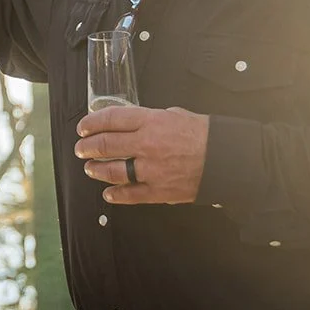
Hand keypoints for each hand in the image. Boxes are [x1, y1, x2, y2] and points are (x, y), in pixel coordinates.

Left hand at [75, 105, 208, 204]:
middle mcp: (147, 145)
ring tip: (90, 168)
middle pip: (106, 145)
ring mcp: (152, 170)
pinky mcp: (160, 190)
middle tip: (81, 149)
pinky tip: (108, 193)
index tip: (83, 128)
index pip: (111, 119)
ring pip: (113, 171)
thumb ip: (151, 119)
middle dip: (88, 147)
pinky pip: (131, 194)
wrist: (229, 159)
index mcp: (151, 122)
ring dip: (97, 169)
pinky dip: (116, 195)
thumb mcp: (175, 114)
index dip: (91, 123)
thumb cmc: (204, 134)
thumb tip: (133, 122)